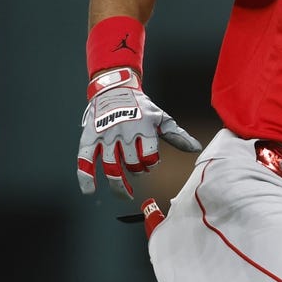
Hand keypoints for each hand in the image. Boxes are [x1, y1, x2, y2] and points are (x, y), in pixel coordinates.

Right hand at [78, 67, 201, 198]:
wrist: (114, 89)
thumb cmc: (141, 107)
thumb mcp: (161, 119)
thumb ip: (177, 135)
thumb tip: (196, 149)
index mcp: (144, 127)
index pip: (149, 156)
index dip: (151, 163)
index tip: (150, 162)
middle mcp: (124, 132)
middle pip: (131, 163)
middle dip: (137, 171)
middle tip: (138, 170)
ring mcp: (105, 136)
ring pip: (111, 166)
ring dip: (118, 183)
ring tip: (124, 191)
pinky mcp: (89, 138)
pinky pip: (84, 160)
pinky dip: (86, 177)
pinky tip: (90, 191)